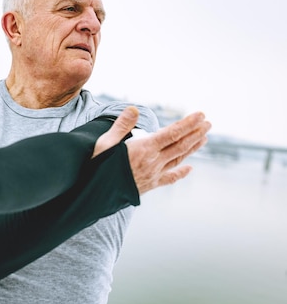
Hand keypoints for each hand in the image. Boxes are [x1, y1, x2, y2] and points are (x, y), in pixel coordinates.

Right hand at [93, 106, 210, 193]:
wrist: (95, 194)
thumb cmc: (97, 167)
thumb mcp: (105, 142)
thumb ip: (122, 125)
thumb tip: (134, 109)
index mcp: (143, 149)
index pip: (172, 133)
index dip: (188, 123)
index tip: (201, 115)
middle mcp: (153, 162)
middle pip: (180, 145)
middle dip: (196, 133)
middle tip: (208, 123)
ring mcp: (153, 174)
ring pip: (178, 159)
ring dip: (192, 148)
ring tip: (204, 138)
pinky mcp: (150, 185)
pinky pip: (170, 178)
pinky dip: (181, 172)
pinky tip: (189, 168)